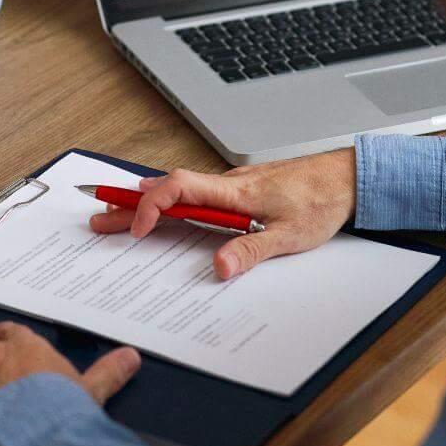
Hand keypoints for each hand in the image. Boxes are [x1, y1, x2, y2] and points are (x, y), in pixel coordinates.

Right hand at [93, 149, 357, 279]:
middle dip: (131, 203)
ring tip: (116, 214)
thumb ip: (251, 251)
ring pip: (180, 190)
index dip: (152, 206)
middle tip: (99, 217)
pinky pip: (196, 193)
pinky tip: (165, 211)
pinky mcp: (240, 191)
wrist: (346, 178)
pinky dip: (171, 202)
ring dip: (148, 203)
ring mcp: (232, 186)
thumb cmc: (320, 201)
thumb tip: (218, 267)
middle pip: (168, 189)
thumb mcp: (289, 236)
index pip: (179, 188)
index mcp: (234, 191)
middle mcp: (227, 184)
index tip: (137, 230)